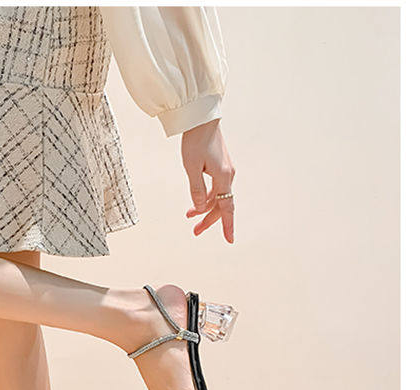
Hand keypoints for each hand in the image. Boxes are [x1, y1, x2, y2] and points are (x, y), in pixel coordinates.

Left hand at [181, 119, 234, 242]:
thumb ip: (196, 189)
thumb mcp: (191, 167)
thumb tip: (200, 207)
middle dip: (208, 220)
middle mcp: (228, 175)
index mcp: (223, 177)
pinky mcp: (220, 167)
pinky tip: (195, 202)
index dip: (227, 226)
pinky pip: (215, 189)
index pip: (227, 207)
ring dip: (204, 208)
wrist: (202, 119)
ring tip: (189, 216)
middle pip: (221, 205)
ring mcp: (225, 171)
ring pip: (217, 197)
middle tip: (195, 232)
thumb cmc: (195, 141)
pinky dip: (205, 197)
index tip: (229, 240)